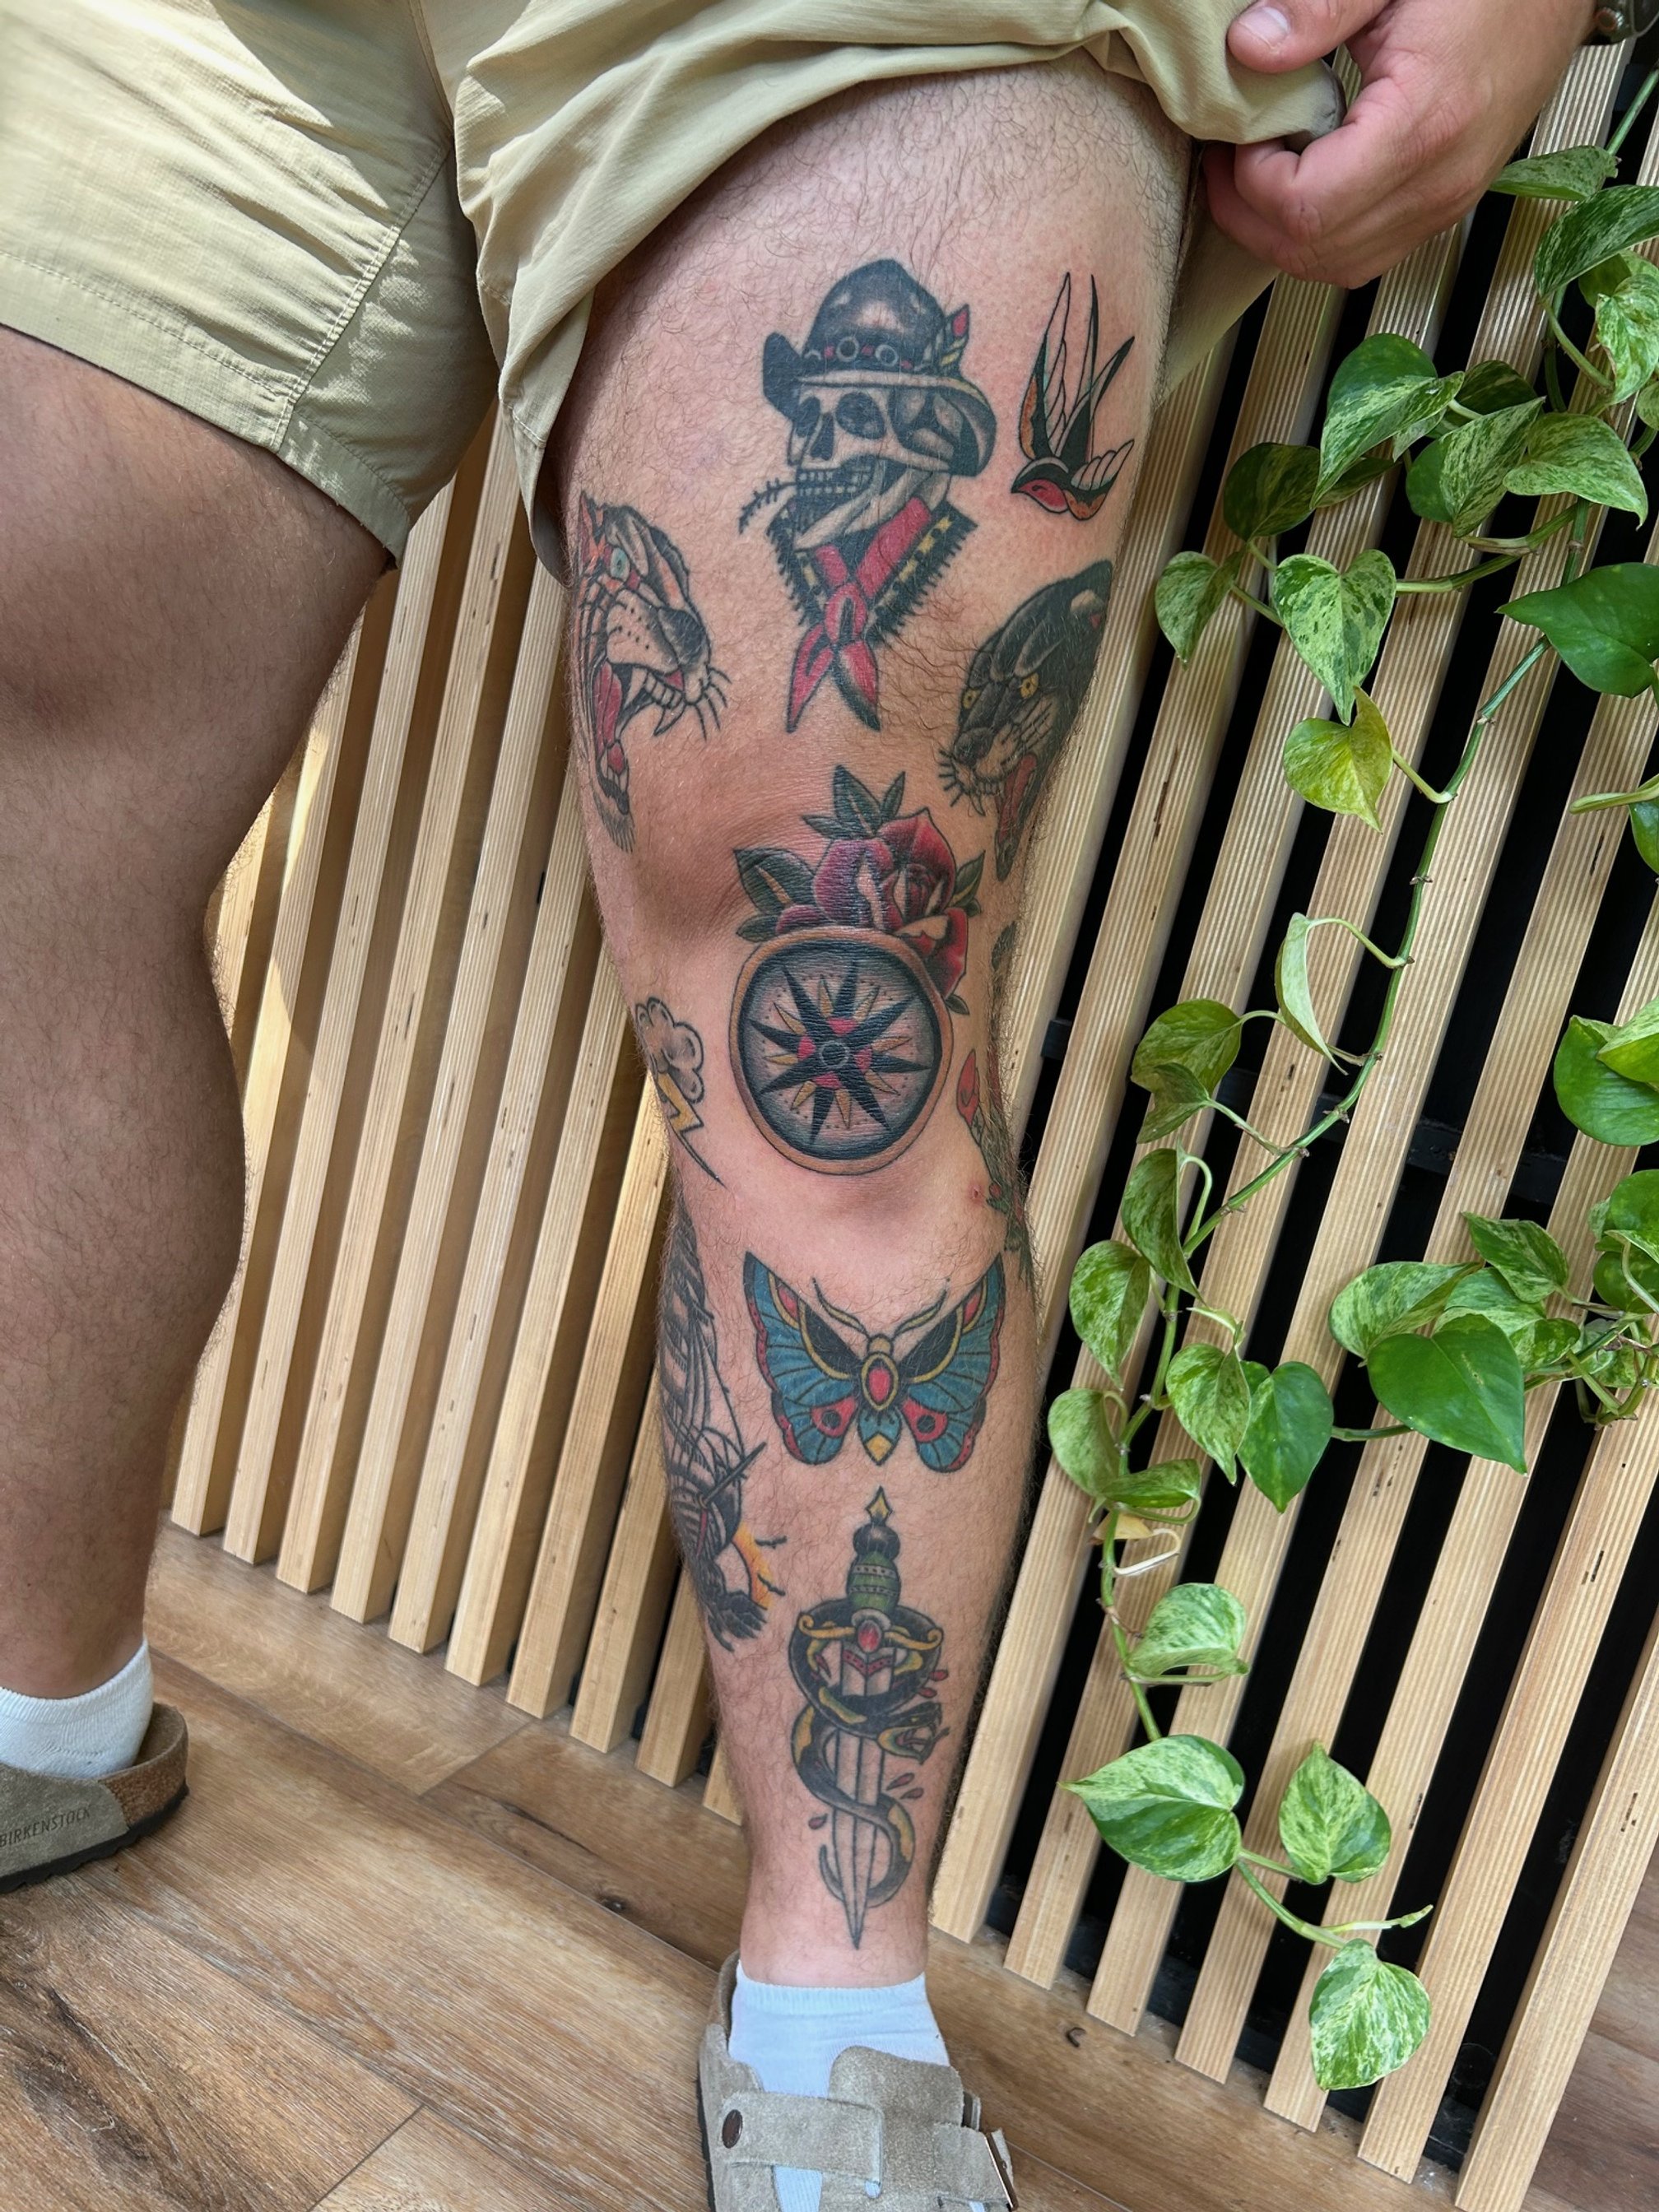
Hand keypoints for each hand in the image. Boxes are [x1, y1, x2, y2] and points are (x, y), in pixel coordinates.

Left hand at [1207, 0, 1597, 287]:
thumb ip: (1319, 8)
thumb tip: (1249, 46)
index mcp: (1423, 127)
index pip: (1306, 208)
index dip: (1251, 184)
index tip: (1239, 137)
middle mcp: (1438, 184)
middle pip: (1313, 253)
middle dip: (1252, 217)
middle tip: (1230, 162)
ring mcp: (1446, 203)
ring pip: (1338, 267)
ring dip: (1282, 234)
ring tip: (1259, 174)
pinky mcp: (1446, 204)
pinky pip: (1366, 252)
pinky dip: (1321, 234)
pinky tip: (1304, 182)